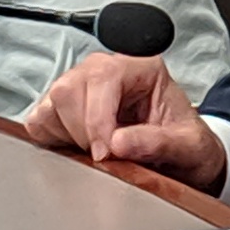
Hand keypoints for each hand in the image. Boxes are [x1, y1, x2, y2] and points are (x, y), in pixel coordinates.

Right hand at [19, 51, 225, 191]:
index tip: (105, 154)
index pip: (102, 78)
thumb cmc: (189, 147)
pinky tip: (79, 151)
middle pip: (68, 89)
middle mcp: (108, 72)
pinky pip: (39, 122)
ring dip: (67, 137)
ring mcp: (83, 90)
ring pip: (50, 105)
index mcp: (142, 68)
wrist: (185, 161)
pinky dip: (52, 141)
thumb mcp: (190, 148)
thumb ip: (159, 142)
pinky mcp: (65, 112)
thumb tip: (118, 142)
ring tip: (96, 154)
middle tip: (104, 158)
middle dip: (81, 131)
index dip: (98, 119)